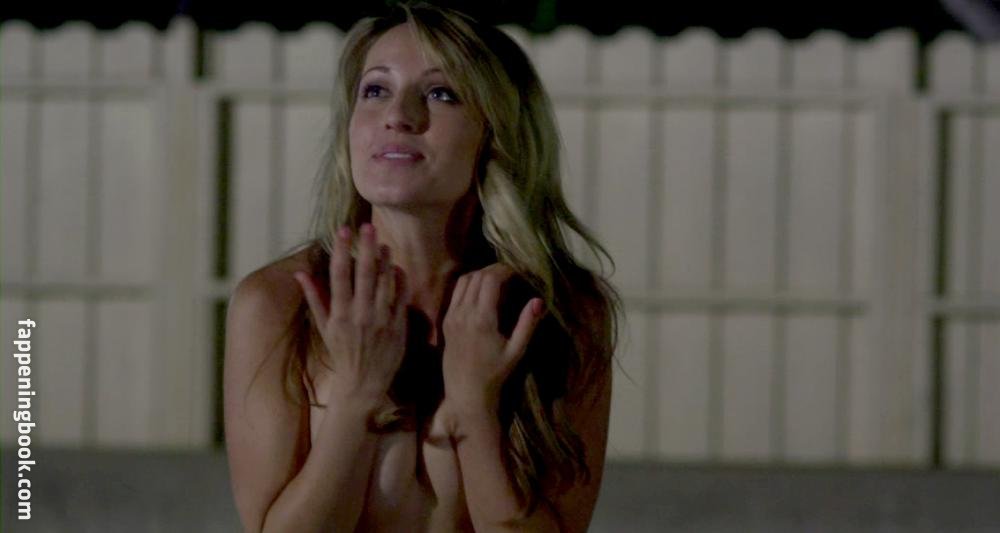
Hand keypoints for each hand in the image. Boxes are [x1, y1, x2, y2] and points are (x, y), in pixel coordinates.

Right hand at [293, 224, 408, 405]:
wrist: (363, 383)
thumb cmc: (341, 353)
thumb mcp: (324, 327)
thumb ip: (314, 298)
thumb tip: (300, 274)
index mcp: (339, 314)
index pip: (340, 275)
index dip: (342, 251)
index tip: (343, 230)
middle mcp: (360, 315)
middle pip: (364, 274)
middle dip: (366, 248)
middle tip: (368, 226)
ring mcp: (381, 320)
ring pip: (385, 283)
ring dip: (384, 260)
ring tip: (383, 243)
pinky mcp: (398, 326)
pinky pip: (401, 297)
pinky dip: (400, 280)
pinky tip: (397, 267)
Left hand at [439, 264, 545, 430]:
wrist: (466, 392)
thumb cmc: (495, 373)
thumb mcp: (516, 351)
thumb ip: (527, 324)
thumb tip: (539, 300)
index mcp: (482, 319)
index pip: (490, 280)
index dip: (505, 270)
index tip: (518, 273)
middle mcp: (464, 313)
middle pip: (477, 276)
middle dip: (494, 270)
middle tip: (510, 274)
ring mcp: (452, 316)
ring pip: (464, 281)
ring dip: (480, 274)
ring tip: (496, 280)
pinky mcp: (446, 321)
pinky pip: (456, 293)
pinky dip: (469, 284)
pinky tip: (481, 292)